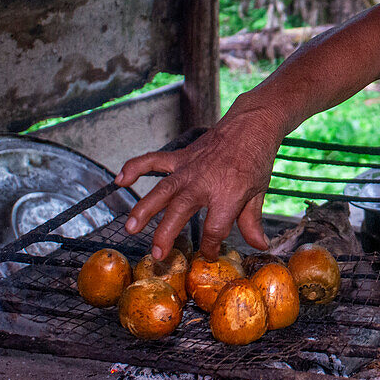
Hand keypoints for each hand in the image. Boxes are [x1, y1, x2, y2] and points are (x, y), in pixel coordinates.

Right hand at [115, 107, 280, 260]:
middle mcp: (204, 182)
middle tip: (157, 254)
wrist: (251, 125)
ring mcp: (190, 169)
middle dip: (166, 234)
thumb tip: (259, 245)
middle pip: (180, 212)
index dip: (211, 246)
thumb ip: (252, 221)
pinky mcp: (182, 157)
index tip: (208, 254)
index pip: (214, 229)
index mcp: (227, 194)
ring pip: (162, 190)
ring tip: (130, 227)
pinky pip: (154, 160)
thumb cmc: (256, 158)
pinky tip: (120, 180)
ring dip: (144, 209)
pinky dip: (135, 167)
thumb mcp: (258, 192)